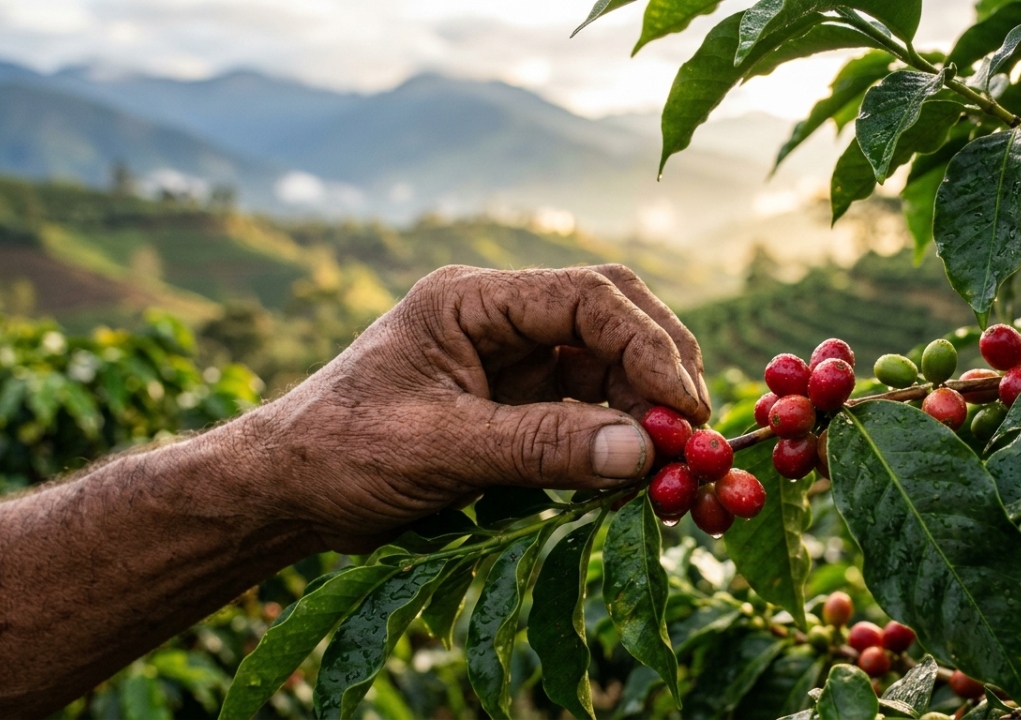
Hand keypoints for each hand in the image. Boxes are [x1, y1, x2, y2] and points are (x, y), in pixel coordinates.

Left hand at [250, 264, 709, 550]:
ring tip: (663, 467)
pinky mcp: (514, 406)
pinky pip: (584, 412)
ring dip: (641, 412)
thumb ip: (540, 446)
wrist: (284, 493)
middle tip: (692, 432)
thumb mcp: (440, 448)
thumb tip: (640, 453)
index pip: (586, 297)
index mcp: (472, 299)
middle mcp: (499, 320)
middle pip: (610, 321)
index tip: (683, 404)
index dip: (647, 344)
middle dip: (658, 370)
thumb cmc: (340, 453)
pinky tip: (628, 476)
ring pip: (606, 369)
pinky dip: (613, 442)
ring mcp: (510, 362)